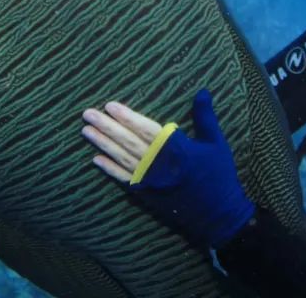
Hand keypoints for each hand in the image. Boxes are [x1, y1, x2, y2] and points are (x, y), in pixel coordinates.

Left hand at [81, 89, 254, 246]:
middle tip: (87, 114)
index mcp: (175, 148)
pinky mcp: (147, 194)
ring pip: (122, 158)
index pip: (145, 128)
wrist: (219, 215)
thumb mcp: (216, 143)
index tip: (109, 105)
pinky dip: (110, 169)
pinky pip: (124, 179)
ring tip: (86, 131)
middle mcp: (158, 164)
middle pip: (128, 142)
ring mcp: (150, 181)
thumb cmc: (219, 176)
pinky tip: (96, 159)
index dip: (127, 117)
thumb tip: (202, 91)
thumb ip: (205, 117)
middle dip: (106, 127)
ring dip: (103, 144)